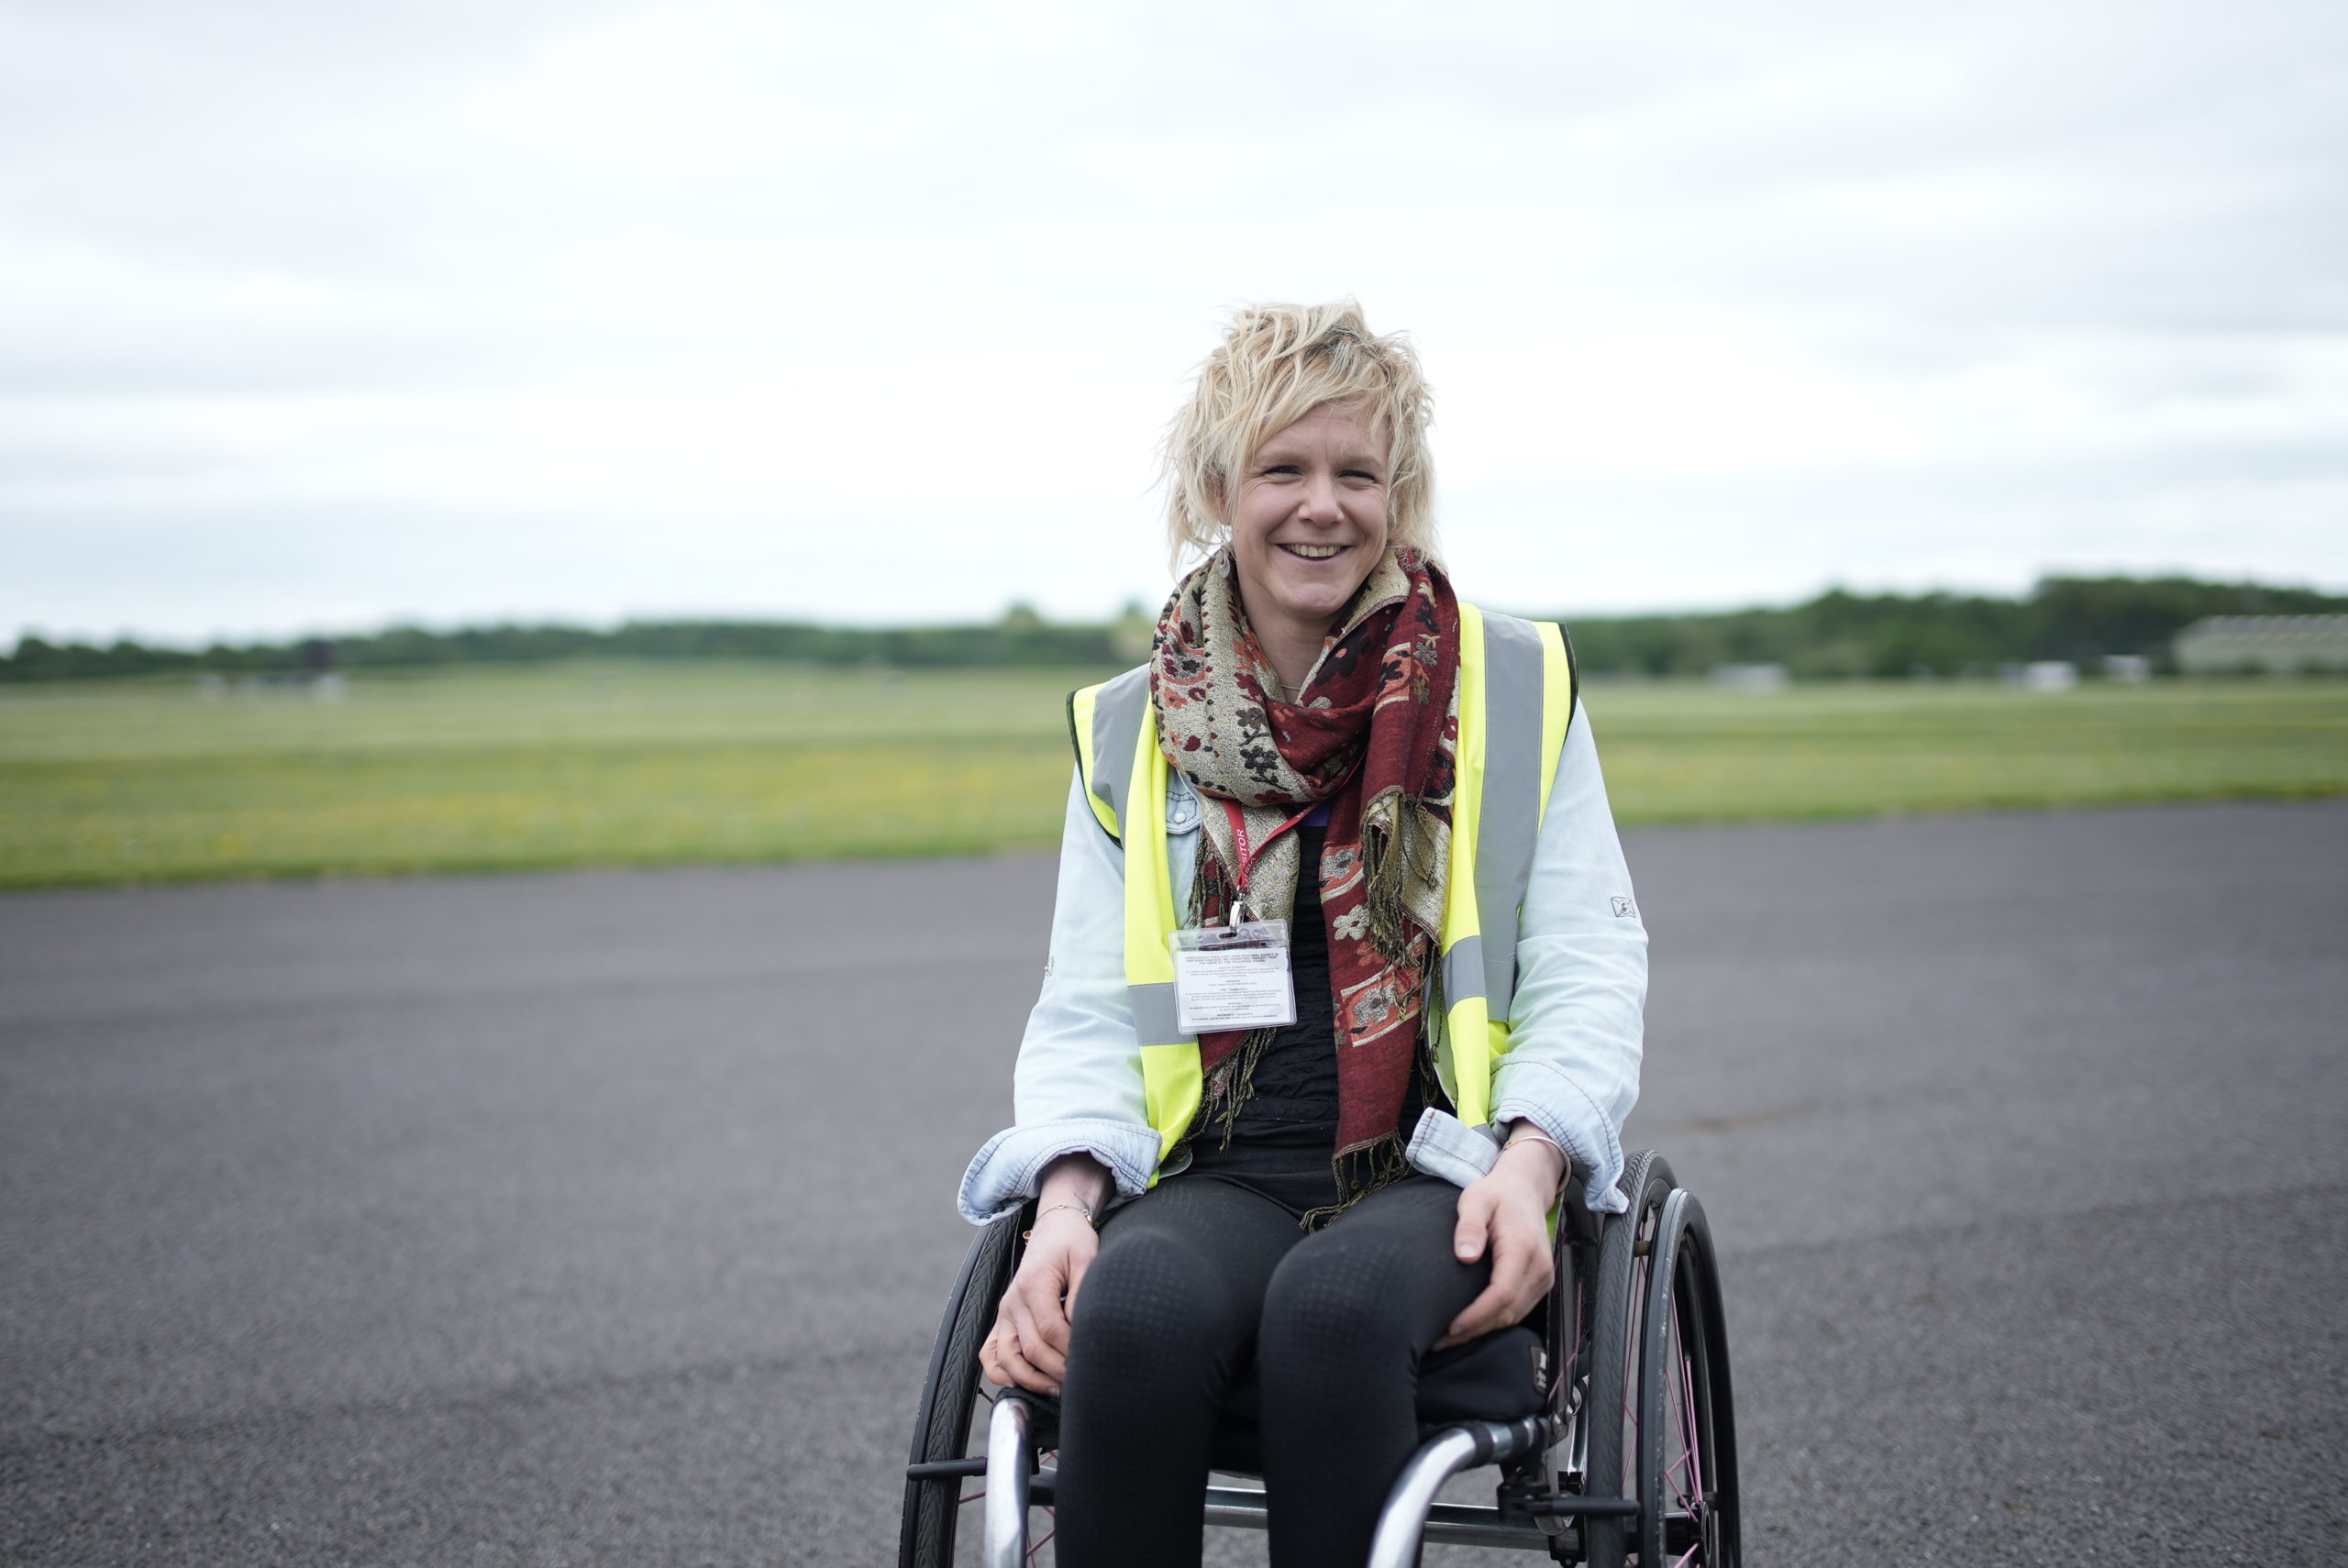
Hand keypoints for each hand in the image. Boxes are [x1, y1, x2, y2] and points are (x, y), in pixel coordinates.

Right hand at [980, 1207, 1097, 1395]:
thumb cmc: (1072, 1242)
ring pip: (1007, 1359)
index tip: (1089, 1360)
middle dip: (1057, 1371)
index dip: (1071, 1351)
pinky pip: (991, 1354)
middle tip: (1080, 1380)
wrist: (1054, 1227)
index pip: (1051, 1330)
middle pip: (1031, 1349)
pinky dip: (1003, 1374)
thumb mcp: (1087, 1260)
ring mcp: (1004, 1312)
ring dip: (1032, 1380)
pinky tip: (1025, 1384)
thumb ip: (1082, 1295)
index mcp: (1033, 1285)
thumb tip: (1080, 1331)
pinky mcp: (1003, 1319)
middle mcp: (1013, 1301)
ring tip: (1057, 1389)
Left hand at [1435, 1141, 1561, 1349]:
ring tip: (1450, 1338)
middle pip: (1508, 1312)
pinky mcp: (1540, 1282)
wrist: (1525, 1189)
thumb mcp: (1475, 1200)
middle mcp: (1539, 1266)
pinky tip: (1472, 1326)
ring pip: (1514, 1316)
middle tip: (1440, 1341)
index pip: (1502, 1294)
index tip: (1450, 1327)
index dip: (1476, 1316)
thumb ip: (1469, 1226)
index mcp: (1522, 1247)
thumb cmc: (1497, 1194)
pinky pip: (1519, 1310)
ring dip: (1483, 1330)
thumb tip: (1465, 1255)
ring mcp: (1543, 1276)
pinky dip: (1495, 1322)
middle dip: (1474, 1331)